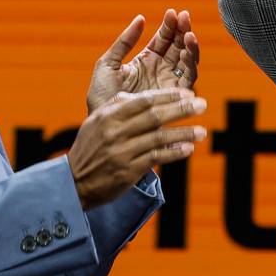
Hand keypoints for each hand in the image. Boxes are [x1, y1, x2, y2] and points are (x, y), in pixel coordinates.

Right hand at [67, 88, 207, 209]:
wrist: (73, 182)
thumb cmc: (89, 149)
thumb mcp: (96, 122)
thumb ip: (118, 107)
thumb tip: (143, 97)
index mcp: (108, 115)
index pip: (144, 101)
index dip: (168, 96)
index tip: (187, 93)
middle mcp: (115, 132)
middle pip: (155, 116)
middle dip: (181, 109)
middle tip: (202, 104)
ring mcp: (122, 152)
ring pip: (159, 138)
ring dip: (183, 133)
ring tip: (202, 131)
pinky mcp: (128, 171)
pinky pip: (156, 158)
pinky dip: (173, 152)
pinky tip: (188, 149)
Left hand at [86, 10, 199, 112]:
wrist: (104, 126)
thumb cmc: (101, 98)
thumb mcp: (107, 65)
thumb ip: (123, 42)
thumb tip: (140, 18)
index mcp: (145, 61)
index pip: (162, 39)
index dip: (169, 26)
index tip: (172, 13)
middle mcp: (160, 71)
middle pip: (177, 46)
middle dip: (183, 30)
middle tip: (185, 16)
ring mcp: (168, 84)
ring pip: (186, 61)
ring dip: (190, 46)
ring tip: (189, 33)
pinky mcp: (174, 98)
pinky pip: (188, 78)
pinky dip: (191, 63)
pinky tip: (188, 51)